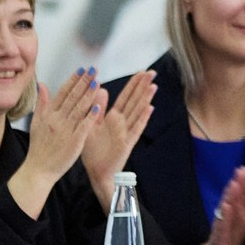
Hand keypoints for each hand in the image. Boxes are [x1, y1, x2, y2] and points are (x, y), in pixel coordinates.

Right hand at [10, 70, 105, 216]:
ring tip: (98, 82)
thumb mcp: (36, 123)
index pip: (63, 93)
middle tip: (94, 70)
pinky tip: (98, 106)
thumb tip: (41, 84)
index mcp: (49, 115)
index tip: (82, 69)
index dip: (73, 80)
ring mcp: (65, 130)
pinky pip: (83, 126)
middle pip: (72, 98)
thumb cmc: (39, 148)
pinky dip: (90, 116)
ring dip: (88, 94)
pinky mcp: (73, 141)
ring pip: (78, 109)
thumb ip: (42, 104)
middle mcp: (57, 120)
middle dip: (83, 82)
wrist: (39, 169)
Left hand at [80, 70, 154, 193]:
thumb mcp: (92, 125)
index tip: (141, 72)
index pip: (125, 97)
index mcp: (113, 118)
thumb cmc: (94, 152)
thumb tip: (102, 89)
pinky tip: (150, 109)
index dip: (133, 85)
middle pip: (134, 101)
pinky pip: (136, 128)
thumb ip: (97, 108)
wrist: (97, 172)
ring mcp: (126, 132)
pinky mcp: (127, 143)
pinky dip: (143, 118)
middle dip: (142, 87)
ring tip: (153, 86)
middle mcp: (122, 123)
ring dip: (145, 99)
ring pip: (137, 112)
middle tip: (152, 73)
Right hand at [193, 166, 244, 244]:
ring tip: (234, 184)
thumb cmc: (232, 234)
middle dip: (237, 183)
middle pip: (233, 195)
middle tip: (242, 171)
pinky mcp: (220, 232)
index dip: (244, 182)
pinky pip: (222, 222)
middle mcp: (229, 211)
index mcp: (237, 208)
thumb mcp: (243, 216)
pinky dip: (224, 213)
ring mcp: (223, 220)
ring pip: (227, 205)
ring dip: (230, 195)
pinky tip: (227, 206)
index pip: (240, 192)